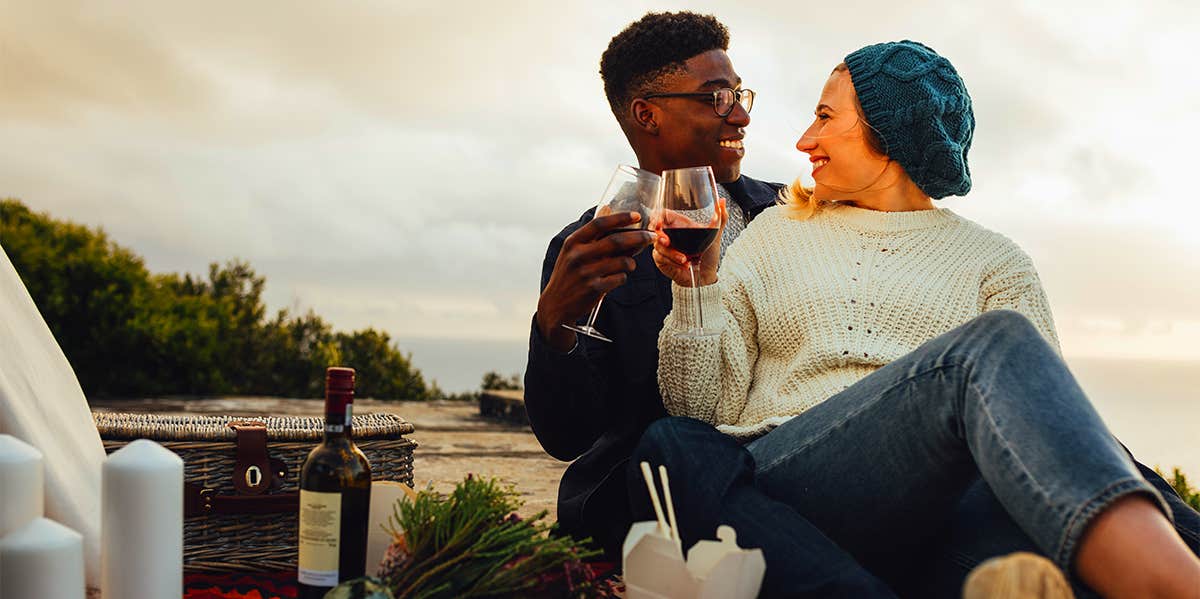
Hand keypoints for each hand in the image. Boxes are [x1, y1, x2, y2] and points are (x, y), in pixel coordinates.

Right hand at [536, 211, 655, 350]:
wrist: (556, 305)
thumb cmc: (568, 276)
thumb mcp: (572, 252)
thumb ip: (591, 235)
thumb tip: (609, 209)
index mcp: (573, 243)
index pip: (599, 224)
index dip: (620, 218)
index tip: (637, 216)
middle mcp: (578, 256)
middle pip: (616, 241)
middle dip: (639, 237)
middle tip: (651, 237)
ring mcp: (586, 273)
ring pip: (623, 261)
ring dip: (631, 262)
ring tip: (629, 264)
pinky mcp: (594, 289)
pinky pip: (620, 278)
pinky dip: (623, 277)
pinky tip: (617, 278)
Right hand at [652, 198, 727, 286]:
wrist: (706, 275)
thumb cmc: (709, 254)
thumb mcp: (715, 235)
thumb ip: (719, 219)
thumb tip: (723, 202)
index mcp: (679, 224)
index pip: (662, 214)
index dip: (657, 216)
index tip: (659, 222)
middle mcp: (670, 234)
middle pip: (655, 230)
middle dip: (659, 236)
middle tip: (667, 242)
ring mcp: (664, 247)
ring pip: (658, 246)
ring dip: (671, 253)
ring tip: (685, 259)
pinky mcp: (662, 259)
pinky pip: (661, 257)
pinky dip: (673, 262)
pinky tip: (683, 264)